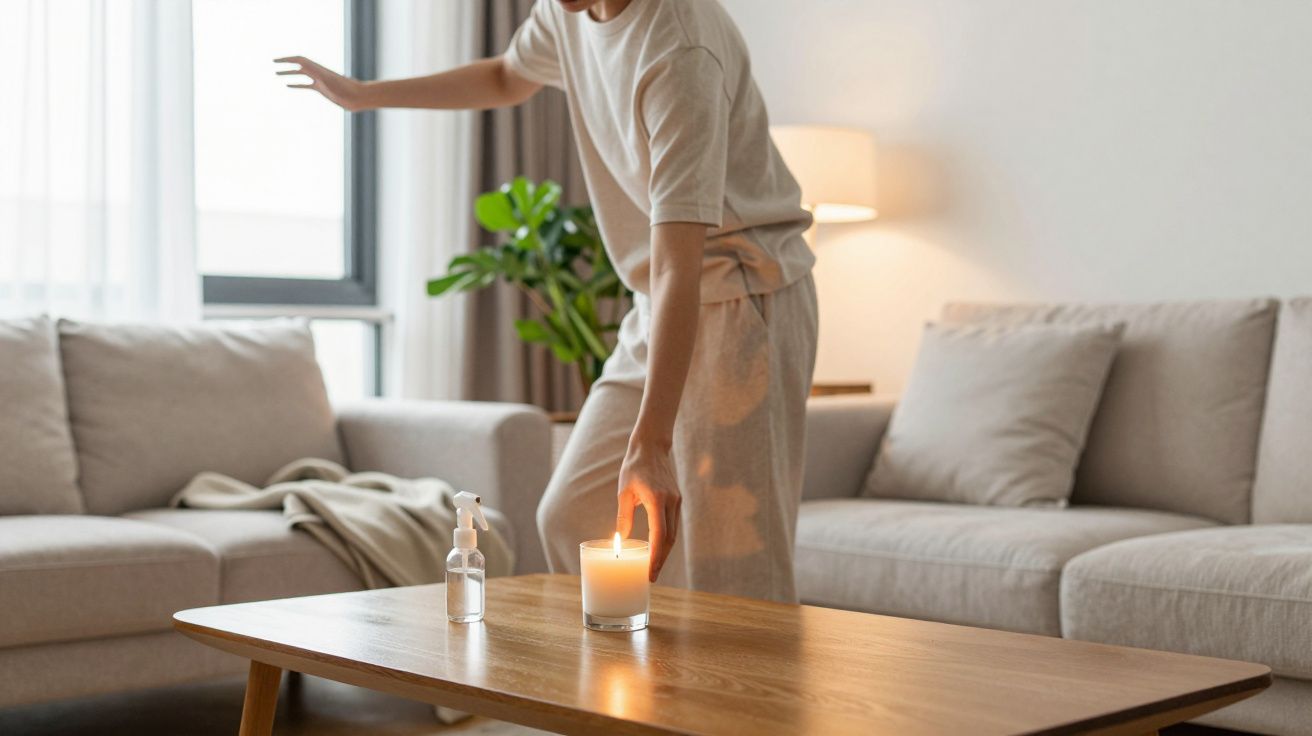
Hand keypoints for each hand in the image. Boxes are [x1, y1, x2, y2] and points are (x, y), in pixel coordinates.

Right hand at [275, 56, 368, 111]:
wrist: (358, 97)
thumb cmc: (347, 90)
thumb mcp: (331, 82)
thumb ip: (319, 75)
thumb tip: (309, 70)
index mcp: (318, 69)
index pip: (300, 60)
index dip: (287, 59)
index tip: (275, 61)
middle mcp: (318, 72)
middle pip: (298, 64)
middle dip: (285, 64)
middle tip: (273, 64)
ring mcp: (319, 80)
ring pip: (301, 74)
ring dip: (288, 73)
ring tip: (277, 74)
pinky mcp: (322, 89)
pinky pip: (306, 85)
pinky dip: (296, 84)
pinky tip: (288, 86)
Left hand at [616, 440, 680, 582]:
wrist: (651, 448)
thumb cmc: (634, 468)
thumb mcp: (624, 492)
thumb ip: (624, 517)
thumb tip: (621, 540)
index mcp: (656, 499)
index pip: (659, 534)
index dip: (655, 556)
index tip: (649, 571)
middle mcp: (670, 502)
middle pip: (669, 539)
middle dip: (660, 560)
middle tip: (651, 577)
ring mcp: (676, 501)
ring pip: (673, 534)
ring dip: (664, 552)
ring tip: (653, 568)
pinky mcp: (676, 501)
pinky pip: (672, 526)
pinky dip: (666, 541)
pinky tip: (658, 550)